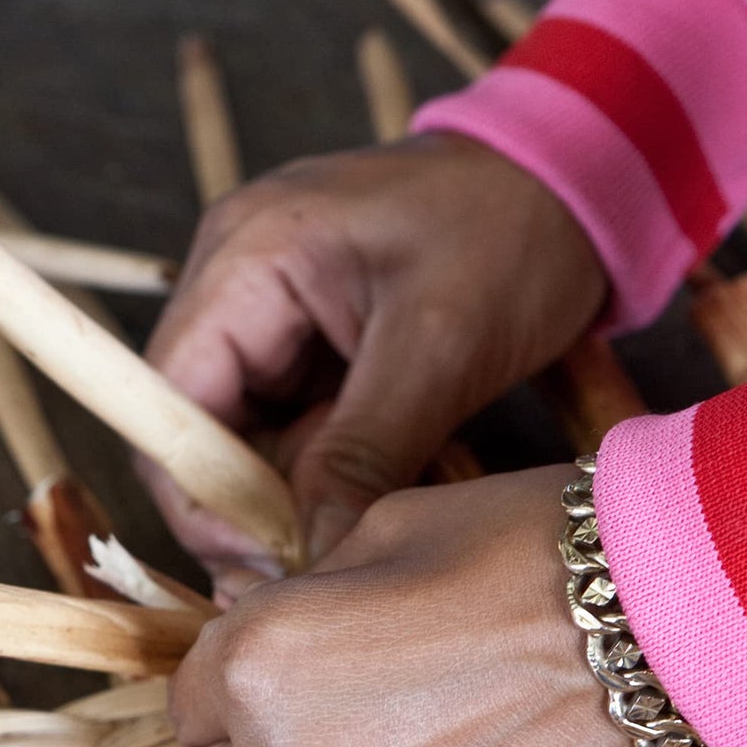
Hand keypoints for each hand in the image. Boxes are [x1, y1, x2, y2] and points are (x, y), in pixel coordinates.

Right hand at [142, 133, 607, 601]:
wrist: (576, 183)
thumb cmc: (514, 231)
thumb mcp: (440, 348)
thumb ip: (363, 453)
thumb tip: (313, 555)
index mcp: (248, 256)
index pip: (170, 406)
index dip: (200, 496)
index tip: (266, 559)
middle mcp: (240, 281)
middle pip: (202, 429)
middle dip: (256, 506)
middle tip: (322, 563)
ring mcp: (276, 312)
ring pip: (253, 439)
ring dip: (301, 494)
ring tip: (366, 527)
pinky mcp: (316, 341)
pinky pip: (298, 427)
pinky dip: (332, 471)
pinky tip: (379, 493)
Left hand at [162, 466, 678, 746]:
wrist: (685, 613)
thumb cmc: (532, 545)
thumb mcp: (386, 530)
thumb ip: (300, 606)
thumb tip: (283, 647)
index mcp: (258, 669)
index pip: (181, 709)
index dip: (226, 687)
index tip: (280, 677)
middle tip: (323, 733)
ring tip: (466, 738)